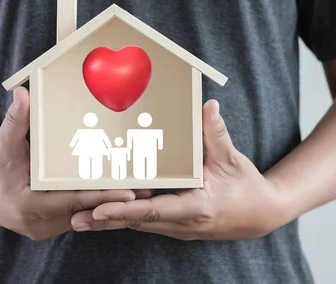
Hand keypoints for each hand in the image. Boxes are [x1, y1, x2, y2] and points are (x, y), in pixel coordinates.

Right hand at [0, 86, 150, 240]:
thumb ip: (16, 120)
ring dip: (111, 204)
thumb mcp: (2, 143)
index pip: (72, 201)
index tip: (128, 192)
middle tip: (150, 189)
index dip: (101, 196)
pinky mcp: (52, 227)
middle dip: (117, 201)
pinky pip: (79, 216)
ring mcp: (46, 228)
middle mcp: (39, 223)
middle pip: (86, 211)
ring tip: (144, 191)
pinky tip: (120, 194)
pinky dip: (97, 205)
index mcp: (28, 205)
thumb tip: (24, 93)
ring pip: (85, 216)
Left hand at [70, 100, 288, 239]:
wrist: (261, 215)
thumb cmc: (247, 187)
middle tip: (74, 219)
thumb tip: (210, 106)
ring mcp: (179, 228)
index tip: (98, 210)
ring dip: (110, 222)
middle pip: (138, 222)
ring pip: (139, 225)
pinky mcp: (176, 226)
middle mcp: (183, 223)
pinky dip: (125, 218)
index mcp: (196, 208)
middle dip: (105, 221)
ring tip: (79, 218)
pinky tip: (105, 212)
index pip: (153, 210)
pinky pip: (146, 222)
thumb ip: (216, 133)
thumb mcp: (232, 159)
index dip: (125, 210)